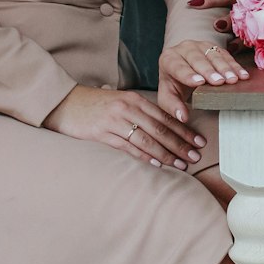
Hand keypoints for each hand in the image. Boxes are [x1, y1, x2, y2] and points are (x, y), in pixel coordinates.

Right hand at [43, 84, 206, 167]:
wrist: (64, 103)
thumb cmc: (94, 105)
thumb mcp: (119, 102)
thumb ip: (139, 112)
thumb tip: (163, 127)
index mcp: (135, 99)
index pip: (165, 116)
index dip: (184, 130)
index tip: (199, 141)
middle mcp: (128, 108)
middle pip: (161, 128)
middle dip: (181, 144)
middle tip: (196, 156)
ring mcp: (115, 120)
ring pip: (147, 139)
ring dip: (167, 153)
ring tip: (181, 164)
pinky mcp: (102, 133)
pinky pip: (127, 146)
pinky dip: (144, 156)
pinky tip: (156, 164)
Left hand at [158, 39, 249, 123]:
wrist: (181, 64)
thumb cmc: (174, 82)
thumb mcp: (168, 95)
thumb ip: (172, 106)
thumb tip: (183, 117)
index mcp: (169, 59)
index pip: (178, 66)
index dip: (188, 74)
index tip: (199, 82)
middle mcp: (184, 48)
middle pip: (197, 59)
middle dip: (210, 71)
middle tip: (220, 82)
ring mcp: (200, 45)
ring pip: (213, 55)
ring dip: (225, 68)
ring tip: (233, 79)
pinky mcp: (214, 46)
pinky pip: (225, 54)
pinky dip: (235, 65)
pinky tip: (242, 75)